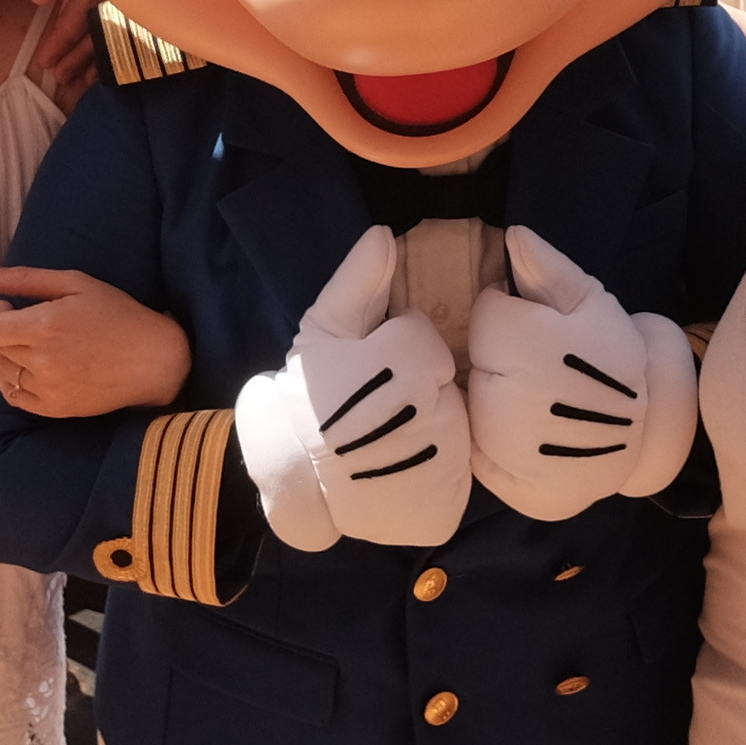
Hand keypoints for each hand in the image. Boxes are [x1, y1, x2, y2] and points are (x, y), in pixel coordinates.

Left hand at [0, 266, 190, 417]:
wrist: (154, 360)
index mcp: (43, 325)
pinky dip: (16, 382)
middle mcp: (41, 360)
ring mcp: (47, 388)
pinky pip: (16, 397)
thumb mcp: (75, 283)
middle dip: (4, 333)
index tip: (8, 309)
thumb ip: (24, 278)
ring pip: (3, 373)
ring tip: (34, 346)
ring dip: (8, 357)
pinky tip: (36, 368)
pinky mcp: (55, 408)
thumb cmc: (118, 314)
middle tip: (30, 323)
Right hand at [229, 228, 472, 552]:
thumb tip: (384, 233)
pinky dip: (433, 480)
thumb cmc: (306, 396)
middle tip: (374, 409)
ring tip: (383, 443)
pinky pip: (455, 484)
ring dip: (427, 435)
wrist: (290, 477)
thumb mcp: (324, 329)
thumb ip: (360, 280)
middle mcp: (430, 416)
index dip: (395, 356)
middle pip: (444, 391)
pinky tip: (396, 473)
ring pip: (454, 436)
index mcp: (406, 364)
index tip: (366, 373)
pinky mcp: (441, 510)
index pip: (425, 347)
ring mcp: (438, 468)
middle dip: (415, 394)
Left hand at [466, 227, 699, 522]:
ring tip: (542, 401)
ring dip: (496, 401)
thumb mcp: (592, 302)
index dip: (515, 315)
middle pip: (479, 364)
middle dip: (504, 359)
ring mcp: (511, 452)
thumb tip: (514, 236)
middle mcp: (511, 403)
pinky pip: (479, 456)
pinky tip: (531, 433)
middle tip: (547, 369)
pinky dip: (494, 445)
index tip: (544, 329)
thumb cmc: (618, 359)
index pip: (488, 315)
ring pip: (475, 409)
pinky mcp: (517, 487)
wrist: (653, 428)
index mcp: (527, 348)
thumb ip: (547, 269)